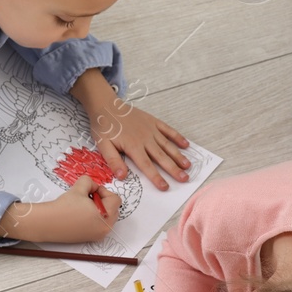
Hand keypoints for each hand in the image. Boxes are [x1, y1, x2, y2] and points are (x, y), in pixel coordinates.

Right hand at [0, 174, 118, 242]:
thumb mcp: (79, 187)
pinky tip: (81, 214)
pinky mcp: (91, 238)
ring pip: (107, 216)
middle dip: (103, 200)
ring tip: (84, 205)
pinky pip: (100, 224)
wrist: (48, 223)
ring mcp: (98, 235)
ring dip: (100, 208)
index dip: (104, 191)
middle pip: (114, 209)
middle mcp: (105, 228)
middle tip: (88, 197)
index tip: (92, 190)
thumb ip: (91, 182)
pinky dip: (95, 217)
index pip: (115, 199)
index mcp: (106, 216)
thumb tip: (94, 187)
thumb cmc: (63, 207)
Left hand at [71, 71, 190, 190]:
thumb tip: (122, 176)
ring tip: (188, 165)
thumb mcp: (103, 145)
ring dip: (178, 155)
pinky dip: (177, 137)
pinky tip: (186, 145)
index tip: (165, 187)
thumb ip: (113, 160)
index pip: (147, 165)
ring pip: (168, 145)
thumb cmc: (104, 126)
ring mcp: (151, 129)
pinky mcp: (153, 121)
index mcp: (133, 146)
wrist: (107, 105)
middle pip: (162, 157)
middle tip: (185, 178)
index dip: (156, 177)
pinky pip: (168, 130)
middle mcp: (145, 139)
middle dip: (174, 169)